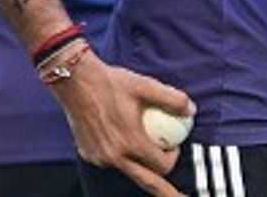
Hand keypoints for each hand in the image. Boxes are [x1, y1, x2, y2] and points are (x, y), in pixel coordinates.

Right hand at [50, 53, 192, 196]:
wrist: (75, 80)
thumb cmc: (108, 82)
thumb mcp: (145, 86)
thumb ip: (172, 99)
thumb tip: (191, 109)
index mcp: (131, 142)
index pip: (163, 166)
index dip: (173, 158)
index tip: (172, 146)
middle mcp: (115, 155)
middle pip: (148, 182)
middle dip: (166, 193)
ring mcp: (100, 157)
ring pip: (128, 170)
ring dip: (140, 165)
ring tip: (141, 148)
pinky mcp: (88, 153)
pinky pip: (111, 161)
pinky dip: (120, 155)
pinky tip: (119, 137)